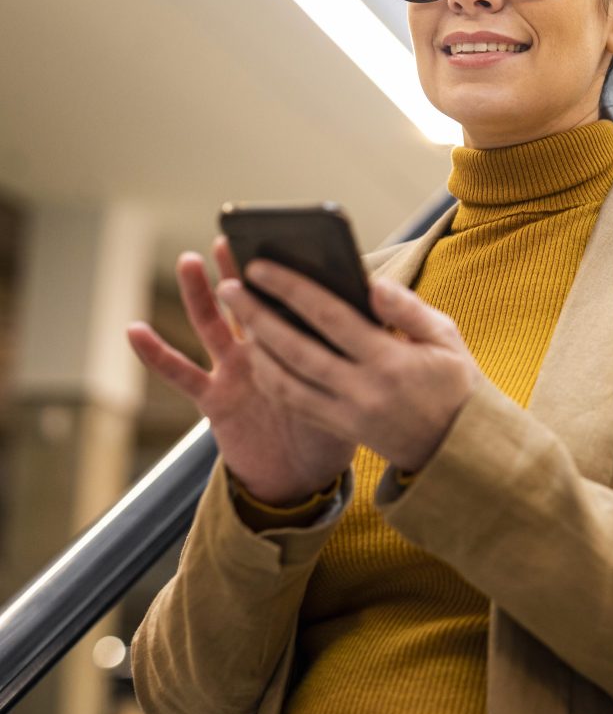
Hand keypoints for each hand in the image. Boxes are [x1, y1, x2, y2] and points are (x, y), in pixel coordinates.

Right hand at [127, 238, 355, 505]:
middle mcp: (265, 349)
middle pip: (248, 302)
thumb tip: (376, 297)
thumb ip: (361, 342)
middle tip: (232, 237)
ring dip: (198, 293)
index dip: (287, 274)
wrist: (308, 476)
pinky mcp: (214, 399)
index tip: (287, 240)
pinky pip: (181, 374)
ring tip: (189, 260)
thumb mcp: (355, 379)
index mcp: (300, 342)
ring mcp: (236, 371)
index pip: (291, 299)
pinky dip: (155, 354)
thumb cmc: (336, 424)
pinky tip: (134, 330)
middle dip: (238, 270)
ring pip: (213, 324)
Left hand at [216, 260, 480, 473]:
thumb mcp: (446, 337)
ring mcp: (348, 415)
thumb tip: (371, 282)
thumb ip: (408, 308)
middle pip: (296, 350)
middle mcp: (363, 391)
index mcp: (391, 362)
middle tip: (229, 286)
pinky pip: (294, 403)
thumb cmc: (453, 381)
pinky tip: (258, 353)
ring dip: (257, 348)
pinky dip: (270, 378)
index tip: (261, 266)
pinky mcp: (340, 430)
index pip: (331, 318)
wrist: (457, 447)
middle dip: (258, 315)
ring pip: (286, 382)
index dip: (292, 290)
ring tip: (237, 316)